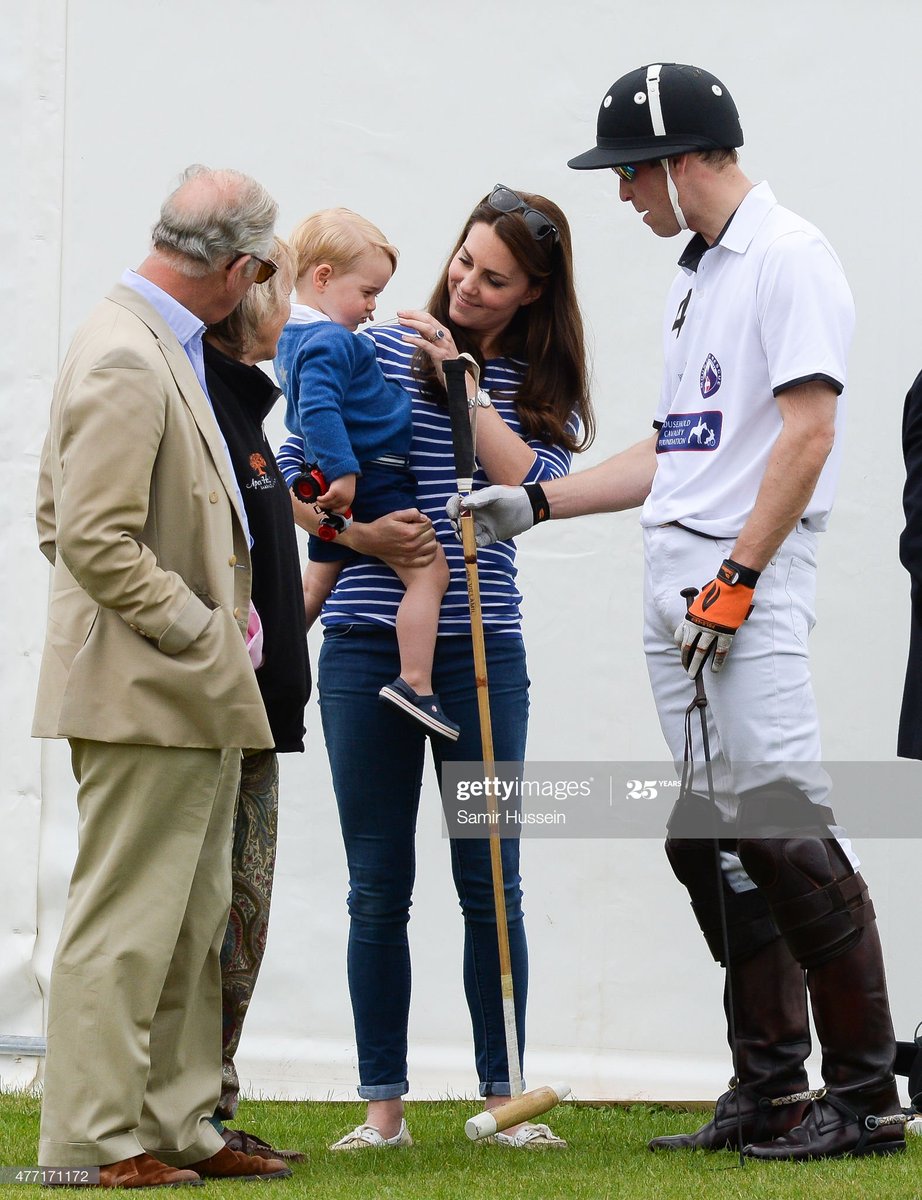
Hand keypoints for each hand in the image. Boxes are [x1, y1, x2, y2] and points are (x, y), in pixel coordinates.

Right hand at [317, 473, 355, 511]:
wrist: (346, 470)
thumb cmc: (346, 479)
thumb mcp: (346, 491)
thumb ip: (340, 497)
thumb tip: (330, 502)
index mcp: (349, 500)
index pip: (341, 511)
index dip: (334, 510)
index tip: (329, 508)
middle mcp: (345, 499)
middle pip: (332, 507)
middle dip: (325, 506)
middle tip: (320, 504)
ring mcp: (340, 496)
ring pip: (328, 504)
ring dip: (321, 503)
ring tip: (318, 501)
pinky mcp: (334, 492)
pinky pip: (325, 499)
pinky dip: (320, 499)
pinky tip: (318, 497)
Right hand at [352, 509, 437, 566]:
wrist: (369, 541)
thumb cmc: (382, 526)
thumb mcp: (395, 514)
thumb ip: (411, 513)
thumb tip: (424, 518)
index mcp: (410, 532)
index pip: (429, 524)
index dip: (424, 520)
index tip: (417, 521)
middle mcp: (412, 544)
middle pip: (432, 534)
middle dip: (427, 529)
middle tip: (419, 529)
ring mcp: (411, 555)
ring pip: (433, 546)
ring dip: (429, 540)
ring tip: (422, 538)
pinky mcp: (409, 562)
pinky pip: (427, 559)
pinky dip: (429, 553)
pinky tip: (423, 548)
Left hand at [398, 308, 457, 375]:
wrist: (457, 377)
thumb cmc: (447, 362)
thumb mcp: (438, 345)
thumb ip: (429, 336)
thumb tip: (417, 327)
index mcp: (444, 332)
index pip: (428, 317)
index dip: (415, 313)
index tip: (403, 312)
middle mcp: (445, 335)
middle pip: (427, 319)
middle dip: (412, 315)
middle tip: (399, 313)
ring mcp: (443, 344)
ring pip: (427, 328)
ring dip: (412, 323)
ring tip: (401, 322)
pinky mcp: (439, 354)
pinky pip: (425, 344)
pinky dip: (413, 339)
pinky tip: (404, 338)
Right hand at [445, 483, 547, 546]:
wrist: (529, 508)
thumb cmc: (512, 496)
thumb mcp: (496, 494)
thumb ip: (480, 498)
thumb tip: (463, 505)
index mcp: (473, 502)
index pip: (456, 504)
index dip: (451, 509)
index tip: (452, 514)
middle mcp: (475, 514)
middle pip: (458, 521)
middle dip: (456, 524)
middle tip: (459, 526)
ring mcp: (482, 526)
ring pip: (466, 533)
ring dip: (463, 536)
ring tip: (465, 535)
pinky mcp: (489, 537)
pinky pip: (478, 542)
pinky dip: (475, 543)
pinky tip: (478, 541)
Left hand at [674, 559, 758, 677]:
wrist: (731, 586)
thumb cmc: (717, 592)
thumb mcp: (700, 604)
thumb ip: (696, 617)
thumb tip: (695, 628)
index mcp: (690, 617)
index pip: (679, 637)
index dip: (680, 648)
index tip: (682, 655)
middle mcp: (698, 625)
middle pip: (688, 647)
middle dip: (685, 661)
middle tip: (686, 671)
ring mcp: (711, 630)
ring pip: (701, 652)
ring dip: (696, 665)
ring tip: (692, 675)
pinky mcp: (726, 632)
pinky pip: (720, 651)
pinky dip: (718, 661)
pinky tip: (715, 669)